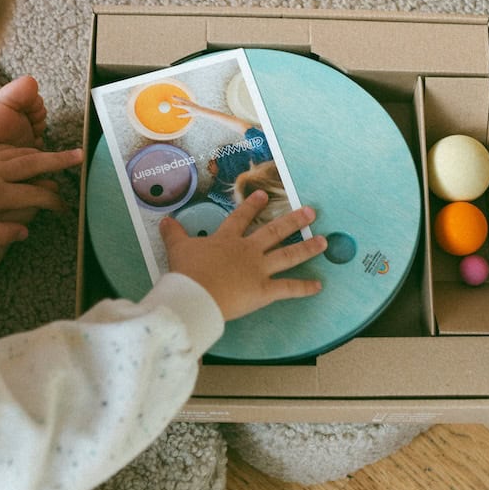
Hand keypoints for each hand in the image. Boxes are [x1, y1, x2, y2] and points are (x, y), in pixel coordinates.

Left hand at [0, 144, 83, 244]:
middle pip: (34, 164)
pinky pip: (5, 148)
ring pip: (21, 153)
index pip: (35, 195)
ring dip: (42, 154)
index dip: (54, 201)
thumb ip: (0, 234)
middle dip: (59, 161)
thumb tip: (25, 231)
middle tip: (79, 156)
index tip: (64, 207)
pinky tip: (25, 151)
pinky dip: (20, 150)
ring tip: (57, 156)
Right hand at [160, 191, 326, 320]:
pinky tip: (319, 285)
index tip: (263, 195)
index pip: (241, 218)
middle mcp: (247, 251)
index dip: (252, 206)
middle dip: (294, 220)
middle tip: (310, 211)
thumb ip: (173, 233)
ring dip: (308, 248)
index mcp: (227, 240)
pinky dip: (304, 288)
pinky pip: (288, 288)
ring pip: (288, 255)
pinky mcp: (264, 290)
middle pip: (274, 231)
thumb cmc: (186, 272)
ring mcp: (258, 269)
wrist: (194, 294)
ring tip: (324, 241)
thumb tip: (164, 220)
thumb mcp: (177, 249)